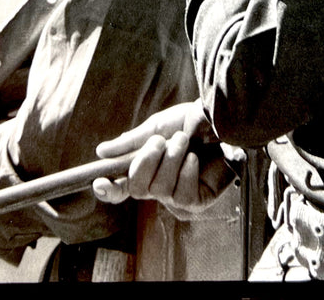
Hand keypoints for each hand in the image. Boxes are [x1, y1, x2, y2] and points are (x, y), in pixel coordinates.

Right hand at [90, 102, 235, 220]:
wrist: (223, 122)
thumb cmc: (192, 123)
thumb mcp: (157, 128)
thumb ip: (131, 143)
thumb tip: (101, 152)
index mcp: (147, 169)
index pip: (122, 187)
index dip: (109, 189)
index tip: (100, 182)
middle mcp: (159, 185)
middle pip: (136, 188)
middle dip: (146, 161)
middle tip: (161, 141)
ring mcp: (178, 196)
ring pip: (159, 190)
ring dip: (172, 160)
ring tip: (185, 142)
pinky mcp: (197, 202)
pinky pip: (182, 194)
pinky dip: (187, 171)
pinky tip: (195, 159)